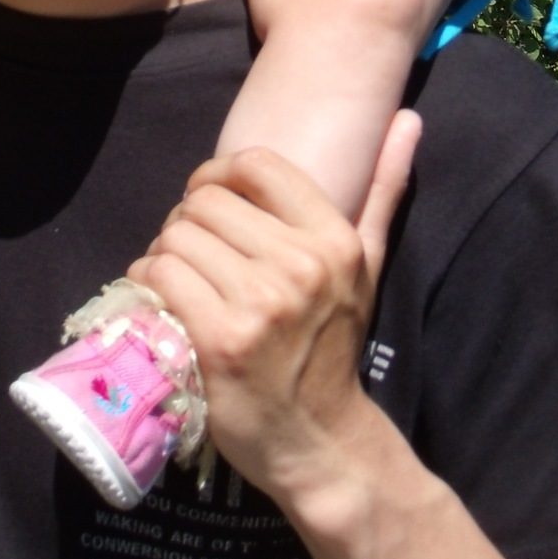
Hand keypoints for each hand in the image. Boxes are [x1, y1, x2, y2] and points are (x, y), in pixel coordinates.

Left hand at [127, 114, 420, 507]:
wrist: (319, 439)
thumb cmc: (332, 346)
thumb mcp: (369, 266)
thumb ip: (382, 189)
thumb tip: (407, 119)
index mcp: (334, 240)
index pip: (257, 164)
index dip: (219, 173)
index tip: (211, 199)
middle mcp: (300, 266)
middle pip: (206, 201)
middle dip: (187, 221)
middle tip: (194, 252)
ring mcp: (260, 305)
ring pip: (176, 236)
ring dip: (164, 254)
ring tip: (180, 279)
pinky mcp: (219, 339)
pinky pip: (160, 276)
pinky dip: (150, 283)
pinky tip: (167, 302)